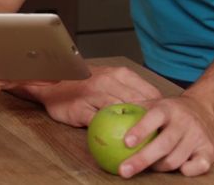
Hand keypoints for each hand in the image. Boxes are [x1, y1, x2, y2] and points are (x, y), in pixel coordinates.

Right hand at [28, 65, 161, 126]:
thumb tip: (153, 106)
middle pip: (137, 104)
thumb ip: (128, 89)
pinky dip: (109, 133)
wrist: (50, 82)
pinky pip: (100, 124)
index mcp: (119, 73)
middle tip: (155, 134)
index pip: (148, 92)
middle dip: (149, 121)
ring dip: (132, 128)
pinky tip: (115, 140)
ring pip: (120, 113)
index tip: (163, 121)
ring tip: (139, 139)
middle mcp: (108, 81)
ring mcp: (93, 94)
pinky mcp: (80, 108)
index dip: (158, 109)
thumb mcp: (108, 79)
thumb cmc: (83, 83)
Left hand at [115, 95, 213, 177]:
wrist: (206, 110)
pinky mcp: (210, 150)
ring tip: (148, 167)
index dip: (141, 130)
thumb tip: (104, 112)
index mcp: (167, 108)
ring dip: (159, 167)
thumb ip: (133, 109)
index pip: (153, 117)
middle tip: (123, 170)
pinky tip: (179, 170)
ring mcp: (198, 136)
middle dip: (142, 159)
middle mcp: (184, 121)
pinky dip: (188, 170)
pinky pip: (199, 166)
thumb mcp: (154, 104)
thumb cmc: (171, 111)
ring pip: (175, 159)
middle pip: (163, 144)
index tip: (126, 142)